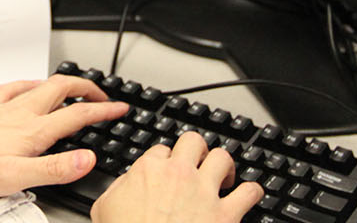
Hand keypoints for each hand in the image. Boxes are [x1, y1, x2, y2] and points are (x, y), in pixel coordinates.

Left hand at [0, 75, 127, 199]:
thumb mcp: (15, 178)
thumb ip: (55, 169)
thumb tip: (88, 159)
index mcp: (32, 131)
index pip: (77, 115)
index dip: (103, 111)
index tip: (120, 109)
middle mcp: (20, 114)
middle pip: (62, 89)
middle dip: (88, 89)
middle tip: (104, 96)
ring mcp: (2, 108)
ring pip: (41, 85)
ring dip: (63, 83)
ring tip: (76, 88)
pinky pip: (14, 87)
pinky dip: (30, 83)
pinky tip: (28, 86)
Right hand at [90, 134, 262, 222]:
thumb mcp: (104, 208)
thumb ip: (118, 187)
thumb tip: (128, 181)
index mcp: (149, 171)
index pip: (161, 150)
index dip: (166, 160)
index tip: (168, 170)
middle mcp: (179, 175)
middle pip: (194, 142)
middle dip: (197, 151)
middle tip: (198, 163)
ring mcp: (205, 193)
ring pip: (223, 158)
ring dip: (225, 166)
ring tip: (224, 176)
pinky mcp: (226, 215)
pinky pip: (250, 193)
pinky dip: (252, 192)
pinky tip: (248, 196)